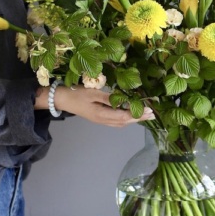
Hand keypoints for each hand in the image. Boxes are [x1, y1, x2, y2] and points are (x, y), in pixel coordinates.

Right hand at [35, 86, 153, 127]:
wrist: (61, 99)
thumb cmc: (76, 94)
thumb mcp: (92, 92)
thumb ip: (108, 97)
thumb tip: (123, 100)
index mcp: (102, 115)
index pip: (124, 116)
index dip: (138, 114)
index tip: (149, 110)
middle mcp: (103, 120)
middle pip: (125, 122)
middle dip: (139, 118)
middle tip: (153, 115)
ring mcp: (100, 120)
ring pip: (121, 123)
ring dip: (134, 119)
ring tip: (145, 115)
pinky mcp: (98, 118)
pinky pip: (116, 121)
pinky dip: (125, 118)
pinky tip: (130, 114)